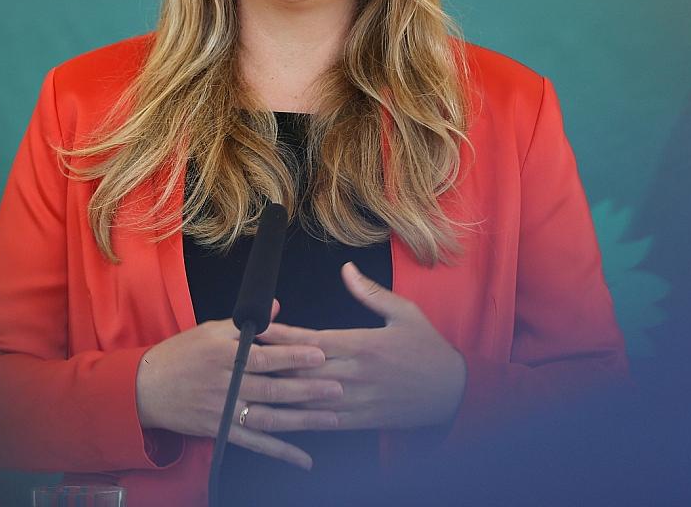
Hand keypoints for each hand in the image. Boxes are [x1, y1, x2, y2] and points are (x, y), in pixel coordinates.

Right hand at [135, 300, 343, 469]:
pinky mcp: (222, 432)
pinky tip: (304, 458)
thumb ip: (248, 324)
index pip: (264, 356)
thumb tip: (278, 307)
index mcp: (223, 355)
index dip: (293, 356)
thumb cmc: (180, 354)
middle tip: (338, 387)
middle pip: (272, 389)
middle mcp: (226, 385)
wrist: (145, 389)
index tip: (320, 354)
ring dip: (303, 420)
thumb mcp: (209, 330)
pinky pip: (256, 445)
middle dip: (307, 389)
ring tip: (333, 418)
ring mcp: (224, 412)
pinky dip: (281, 453)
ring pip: (269, 419)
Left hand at [255, 262, 466, 429]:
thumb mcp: (404, 312)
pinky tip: (279, 417)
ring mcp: (357, 400)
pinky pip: (325, 422)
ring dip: (277, 395)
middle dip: (269, 365)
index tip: (256, 329)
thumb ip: (370, 293)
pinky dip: (300, 420)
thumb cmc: (428, 348)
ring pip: (308, 399)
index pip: (311, 340)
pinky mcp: (362, 419)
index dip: (281, 335)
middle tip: (237, 360)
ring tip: (246, 391)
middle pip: (302, 370)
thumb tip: (346, 269)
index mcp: (362, 345)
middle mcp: (355, 374)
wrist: (453, 391)